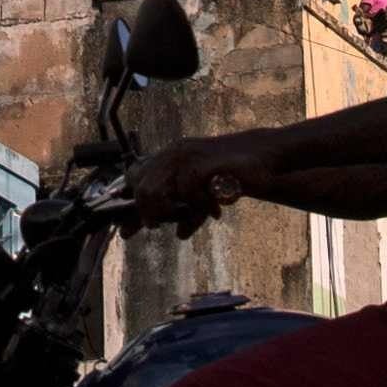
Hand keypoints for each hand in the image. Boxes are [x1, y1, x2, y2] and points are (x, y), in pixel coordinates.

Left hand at [118, 135, 248, 228]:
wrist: (260, 160)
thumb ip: (189, 210)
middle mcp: (174, 153)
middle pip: (141, 188)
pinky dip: (198, 206)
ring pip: (156, 190)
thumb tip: (179, 234)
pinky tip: (213, 212)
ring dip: (167, 211)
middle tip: (155, 226)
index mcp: (171, 157)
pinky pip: (186, 190)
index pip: (137, 179)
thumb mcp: (205, 195)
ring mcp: (186, 155)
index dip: (129, 205)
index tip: (126, 229)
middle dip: (147, 212)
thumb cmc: (232, 176)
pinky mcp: (200, 162)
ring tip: (183, 223)